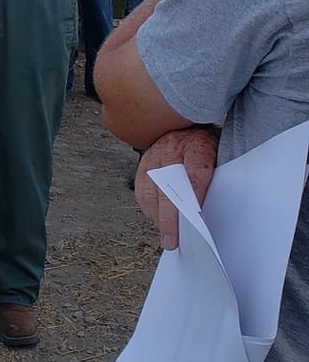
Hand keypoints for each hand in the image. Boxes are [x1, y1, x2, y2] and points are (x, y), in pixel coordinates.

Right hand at [133, 126, 218, 249]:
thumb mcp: (220, 155)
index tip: (196, 216)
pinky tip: (156, 217)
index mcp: (198, 146)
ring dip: (157, 215)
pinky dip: (148, 206)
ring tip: (165, 234)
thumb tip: (210, 207)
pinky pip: (141, 188)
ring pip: (150, 190)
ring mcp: (155, 155)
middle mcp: (173, 149)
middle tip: (172, 239)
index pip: (196, 172)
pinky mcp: (144, 162)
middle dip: (170, 217)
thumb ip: (216, 177)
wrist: (186, 121)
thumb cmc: (205, 145)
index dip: (195, 194)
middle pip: (168, 187)